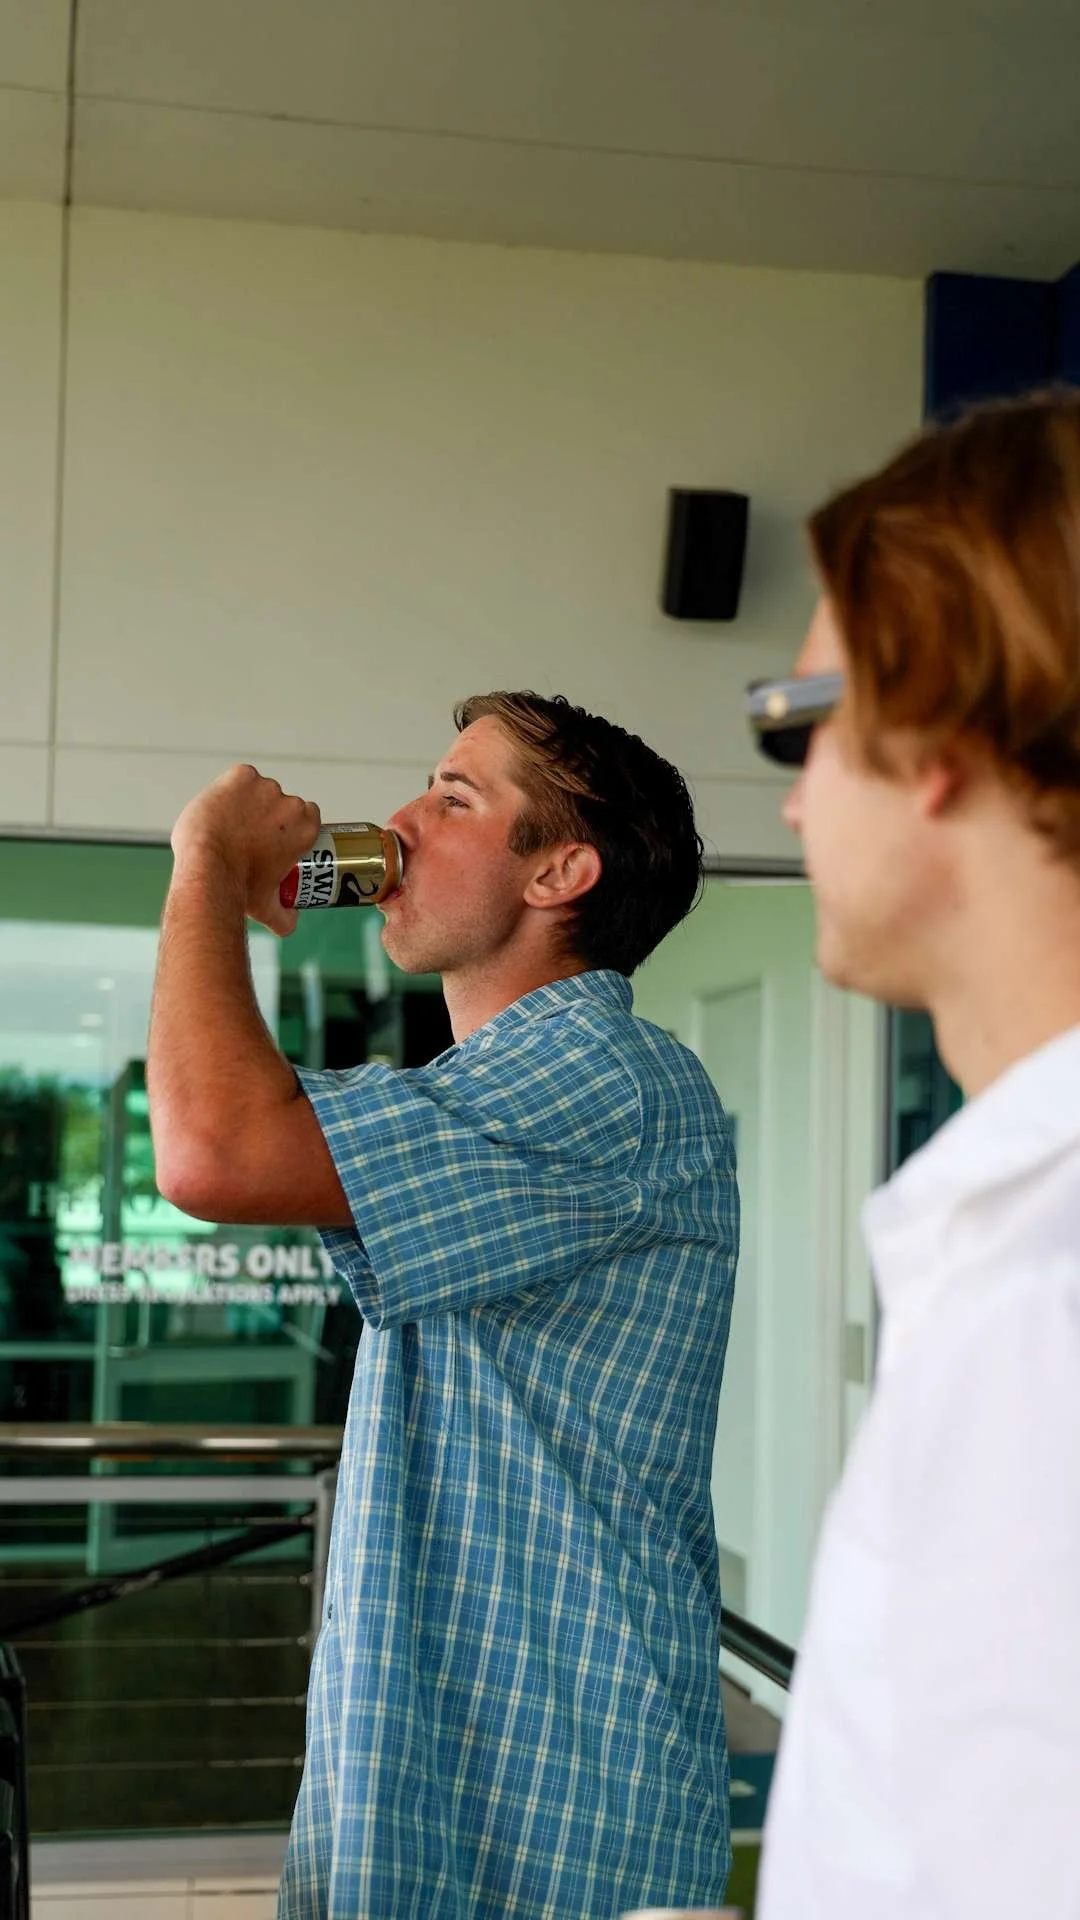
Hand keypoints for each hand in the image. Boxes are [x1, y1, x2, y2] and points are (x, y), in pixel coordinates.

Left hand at [170, 764, 320, 935]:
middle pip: (283, 802)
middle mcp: (290, 803)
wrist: (207, 869)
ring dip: (249, 801)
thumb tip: (290, 924)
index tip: (276, 836)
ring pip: (259, 790)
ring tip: (229, 823)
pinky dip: (231, 788)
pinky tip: (222, 805)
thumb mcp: (267, 907)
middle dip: (269, 815)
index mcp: (306, 827)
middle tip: (248, 834)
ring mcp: (265, 787)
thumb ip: (284, 918)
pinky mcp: (241, 776)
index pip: (308, 816)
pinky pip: (240, 777)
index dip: (291, 825)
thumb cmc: (238, 887)